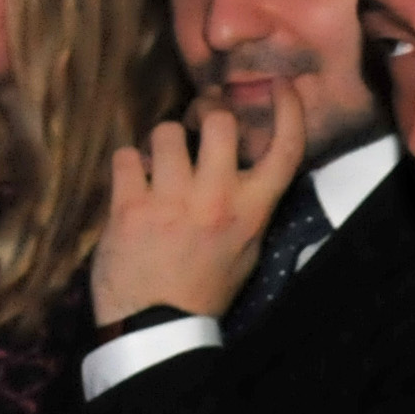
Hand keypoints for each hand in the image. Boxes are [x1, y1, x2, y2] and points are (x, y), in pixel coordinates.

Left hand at [90, 99, 306, 326]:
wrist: (155, 328)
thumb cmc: (203, 289)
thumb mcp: (246, 250)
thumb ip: (250, 205)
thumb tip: (247, 159)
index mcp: (253, 212)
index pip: (286, 148)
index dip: (288, 109)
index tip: (280, 85)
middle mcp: (217, 200)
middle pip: (221, 121)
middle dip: (205, 114)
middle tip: (196, 124)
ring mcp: (172, 202)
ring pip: (167, 131)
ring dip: (160, 143)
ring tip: (158, 166)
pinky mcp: (129, 207)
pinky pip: (126, 155)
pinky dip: (127, 165)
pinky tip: (132, 186)